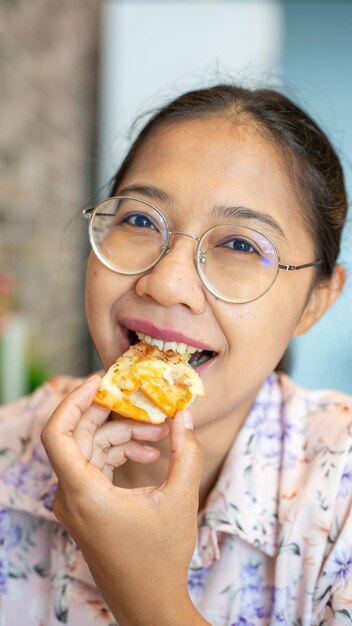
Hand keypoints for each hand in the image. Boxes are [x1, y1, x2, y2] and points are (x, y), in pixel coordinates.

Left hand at [41, 375, 208, 625]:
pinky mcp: (83, 507)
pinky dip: (118, 453)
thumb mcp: (181, 498)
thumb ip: (186, 451)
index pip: (58, 433)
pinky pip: (94, 466)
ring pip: (90, 449)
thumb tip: (185, 413)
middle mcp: (69, 496)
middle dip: (113, 413)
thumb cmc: (162, 556)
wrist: (148, 602)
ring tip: (162, 436)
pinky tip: (151, 454)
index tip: (102, 381)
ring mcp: (73, 503)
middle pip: (79, 435)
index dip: (74, 399)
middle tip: (143, 400)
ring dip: (123, 435)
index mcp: (83, 492)